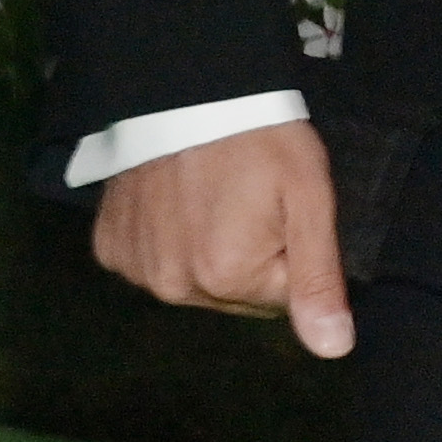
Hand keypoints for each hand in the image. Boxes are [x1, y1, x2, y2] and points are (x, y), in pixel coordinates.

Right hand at [94, 119, 353, 358]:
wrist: (188, 92)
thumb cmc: (261, 141)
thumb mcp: (308, 200)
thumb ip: (318, 279)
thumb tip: (333, 349)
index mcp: (224, 280)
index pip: (280, 298)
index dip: (292, 253)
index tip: (283, 210)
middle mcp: (171, 286)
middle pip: (234, 293)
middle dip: (252, 257)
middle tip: (249, 201)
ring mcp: (133, 268)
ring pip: (193, 280)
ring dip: (208, 250)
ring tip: (213, 197)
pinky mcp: (108, 247)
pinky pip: (152, 261)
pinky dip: (167, 239)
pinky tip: (175, 202)